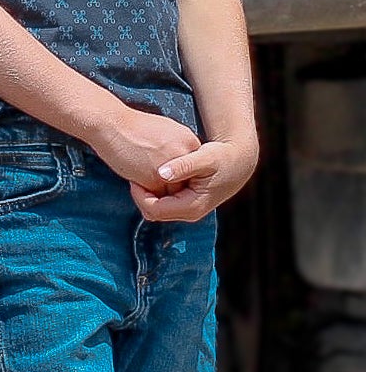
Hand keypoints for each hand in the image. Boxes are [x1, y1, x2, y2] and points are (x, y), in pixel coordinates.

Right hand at [88, 102, 200, 193]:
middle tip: (153, 180)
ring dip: (158, 190)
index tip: (163, 171)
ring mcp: (172, 167)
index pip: (191, 169)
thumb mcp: (165, 130)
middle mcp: (185, 155)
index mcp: (189, 141)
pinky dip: (145, 192)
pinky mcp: (156, 179)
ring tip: (142, 180)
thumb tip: (179, 164)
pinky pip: (156, 196)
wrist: (112, 124)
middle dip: (170, 184)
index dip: (177, 174)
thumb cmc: (132, 126)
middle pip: (185, 182)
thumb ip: (177, 148)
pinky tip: (135, 181)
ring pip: (172, 192)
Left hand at [133, 137, 257, 222]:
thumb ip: (184, 165)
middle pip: (153, 212)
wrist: (238, 163)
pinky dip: (155, 190)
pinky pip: (163, 202)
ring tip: (142, 173)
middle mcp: (189, 213)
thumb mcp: (204, 158)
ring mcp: (188, 210)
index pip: (154, 209)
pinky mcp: (186, 204)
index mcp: (191, 206)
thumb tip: (161, 173)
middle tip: (134, 174)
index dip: (140, 194)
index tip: (133, 177)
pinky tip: (152, 174)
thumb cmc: (222, 157)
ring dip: (147, 193)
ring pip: (156, 208)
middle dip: (141, 195)